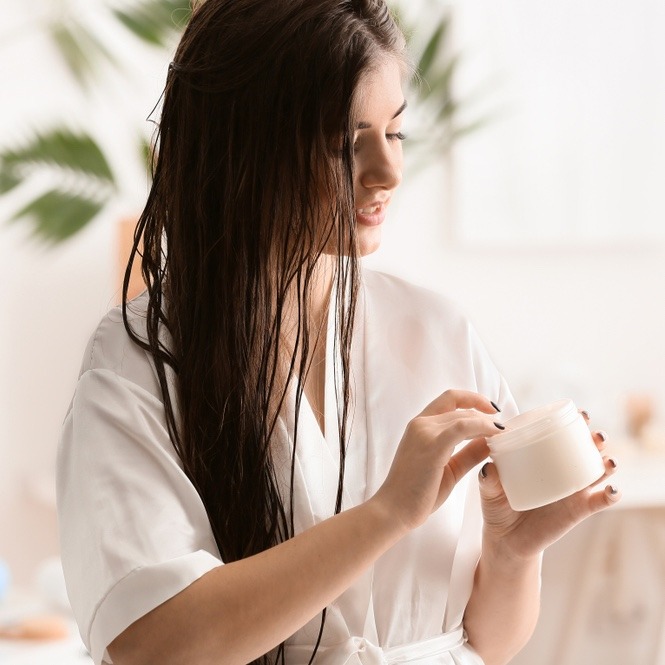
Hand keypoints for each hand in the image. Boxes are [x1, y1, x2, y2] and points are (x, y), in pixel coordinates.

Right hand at [373, 389, 502, 531]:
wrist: (394, 510)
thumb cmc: (417, 493)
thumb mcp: (449, 469)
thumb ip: (468, 453)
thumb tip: (491, 442)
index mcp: (420, 426)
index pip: (450, 399)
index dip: (473, 399)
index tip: (492, 410)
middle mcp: (420, 424)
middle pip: (460, 407)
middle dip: (486, 414)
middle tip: (504, 428)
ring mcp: (424, 433)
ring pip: (464, 415)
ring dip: (487, 421)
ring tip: (503, 434)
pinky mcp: (432, 446)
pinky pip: (463, 427)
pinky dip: (482, 427)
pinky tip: (495, 435)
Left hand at [478, 411, 619, 561]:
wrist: (505, 539)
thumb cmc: (498, 506)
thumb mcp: (489, 490)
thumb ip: (488, 479)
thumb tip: (489, 467)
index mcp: (543, 458)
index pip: (561, 435)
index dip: (574, 422)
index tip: (579, 413)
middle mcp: (562, 471)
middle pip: (586, 449)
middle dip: (596, 438)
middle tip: (596, 435)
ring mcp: (572, 490)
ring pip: (598, 472)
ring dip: (608, 463)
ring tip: (608, 460)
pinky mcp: (578, 510)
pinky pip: (599, 501)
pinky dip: (611, 495)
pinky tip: (612, 490)